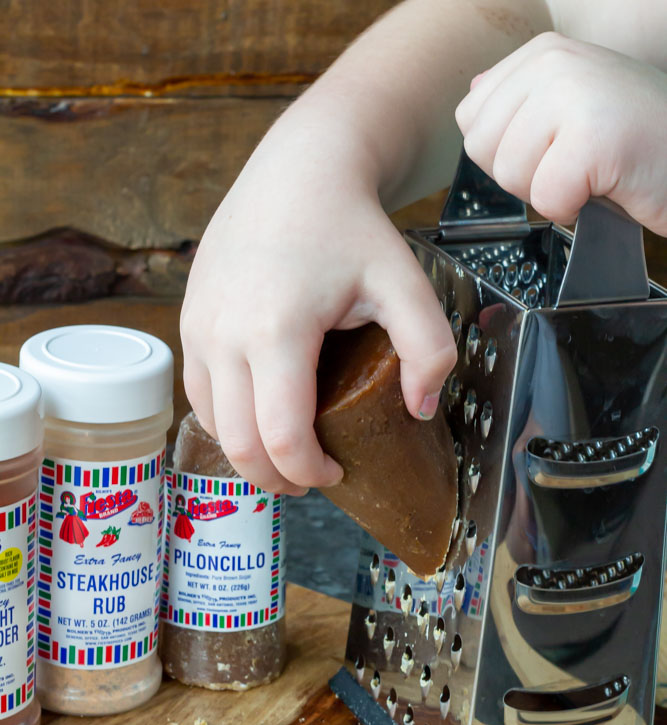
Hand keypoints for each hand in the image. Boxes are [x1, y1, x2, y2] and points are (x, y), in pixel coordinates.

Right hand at [181, 115, 455, 494]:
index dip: (308, 472)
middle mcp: (223, 334)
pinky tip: (260, 417)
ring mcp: (198, 328)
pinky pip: (199, 393)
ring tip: (286, 453)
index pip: (280, 437)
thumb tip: (420, 410)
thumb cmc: (351, 227)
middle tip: (311, 479)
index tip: (336, 472)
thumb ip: (429, 349)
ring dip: (248, 452)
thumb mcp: (406, 282)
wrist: (297, 172)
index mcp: (276, 331)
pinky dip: (227, 420)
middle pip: (238, 445)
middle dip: (276, 478)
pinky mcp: (188, 321)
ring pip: (211, 424)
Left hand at [455, 32, 666, 235]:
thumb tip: (474, 98)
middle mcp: (553, 62)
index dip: (505, 152)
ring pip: (510, 175)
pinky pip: (546, 198)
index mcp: (541, 53)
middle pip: (481, 149)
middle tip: (572, 165)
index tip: (552, 147)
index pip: (471, 119)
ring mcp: (572, 93)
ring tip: (591, 172)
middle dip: (522, 175)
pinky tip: (604, 186)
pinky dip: (573, 209)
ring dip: (549, 192)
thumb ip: (519, 101)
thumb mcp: (572, 105)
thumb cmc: (638, 141)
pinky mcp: (592, 136)